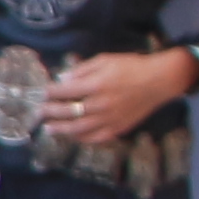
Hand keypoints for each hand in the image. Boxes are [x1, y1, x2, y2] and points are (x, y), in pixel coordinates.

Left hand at [39, 46, 193, 152]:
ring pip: (79, 129)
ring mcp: (110, 118)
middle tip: (39, 112)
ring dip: (61, 129)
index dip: (50, 93)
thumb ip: (82, 70)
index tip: (40, 93)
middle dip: (50, 112)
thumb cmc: (131, 66)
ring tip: (49, 129)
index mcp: (97, 84)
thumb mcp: (105, 60)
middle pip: (68, 112)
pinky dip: (82, 139)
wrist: (159, 81)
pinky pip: (96, 138)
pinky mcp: (118, 128)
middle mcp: (101, 104)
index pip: (65, 91)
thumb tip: (62, 78)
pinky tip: (73, 136)